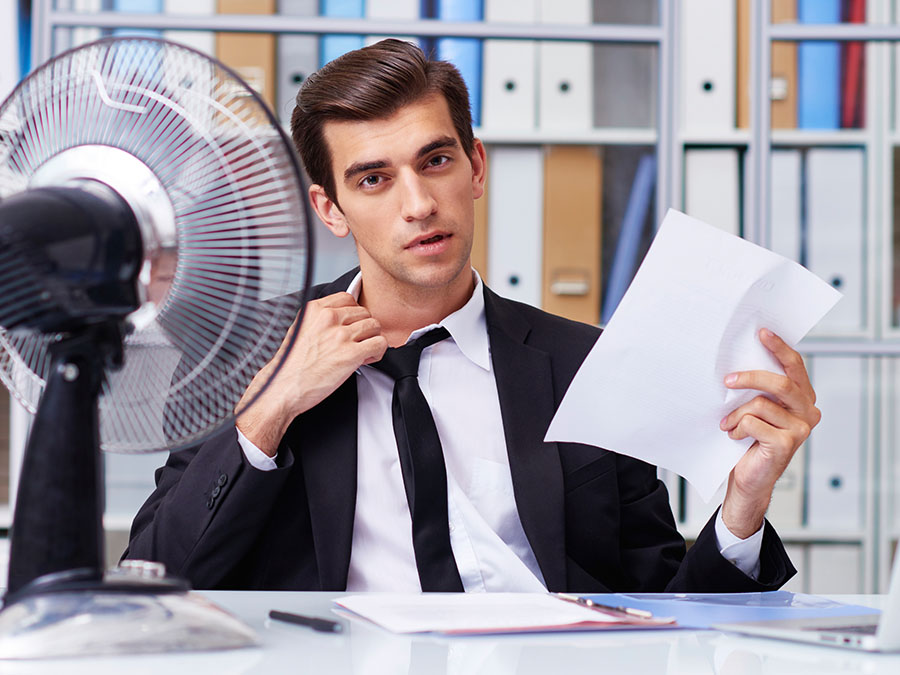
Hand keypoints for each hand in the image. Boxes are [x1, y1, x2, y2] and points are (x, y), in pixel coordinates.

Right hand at [235, 292, 387, 454]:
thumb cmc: (290, 365)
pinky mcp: (351, 354)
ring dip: (371, 340)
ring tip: (360, 352)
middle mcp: (329, 318)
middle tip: (355, 343)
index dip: (353, 314)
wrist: (282, 387)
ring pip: (375, 326)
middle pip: (365, 312)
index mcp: (316, 310)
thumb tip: (344, 318)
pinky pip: (380, 343)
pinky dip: (377, 352)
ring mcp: (341, 335)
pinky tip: (365, 360)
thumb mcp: (300, 329)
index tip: (350, 327)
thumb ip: (321, 319)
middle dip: (363, 329)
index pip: (349, 298)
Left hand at [719, 328, 820, 537]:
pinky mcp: (787, 443)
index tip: (761, 332)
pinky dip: (738, 428)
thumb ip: (757, 389)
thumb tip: (738, 361)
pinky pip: (754, 423)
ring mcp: (800, 428)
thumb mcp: (753, 408)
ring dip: (736, 413)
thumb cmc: (749, 440)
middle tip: (727, 380)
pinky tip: (736, 437)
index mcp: (802, 398)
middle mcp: (807, 411)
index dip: (779, 348)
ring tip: (727, 423)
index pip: (795, 366)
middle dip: (751, 377)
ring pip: (762, 403)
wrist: (747, 479)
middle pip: (782, 382)